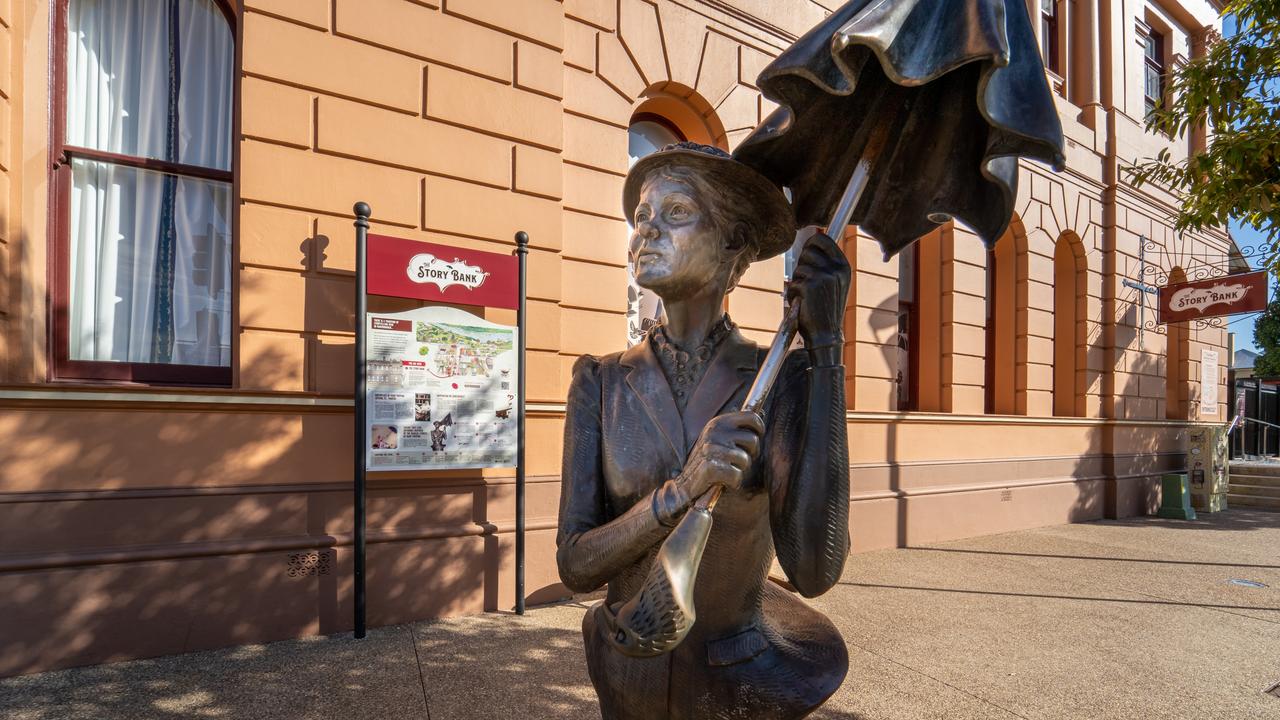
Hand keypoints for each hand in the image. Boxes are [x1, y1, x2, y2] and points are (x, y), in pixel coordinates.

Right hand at [677, 411, 764, 498]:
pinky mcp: (711, 466)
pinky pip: (737, 475)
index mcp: (718, 422)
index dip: (759, 428)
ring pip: (746, 460)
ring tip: (727, 470)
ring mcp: (712, 448)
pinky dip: (733, 482)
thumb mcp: (717, 438)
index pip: (751, 417)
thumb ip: (734, 430)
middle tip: (738, 460)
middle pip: (753, 440)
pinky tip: (723, 480)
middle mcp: (715, 432)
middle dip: (751, 454)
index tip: (755, 438)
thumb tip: (760, 421)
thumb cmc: (707, 460)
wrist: (685, 483)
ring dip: (740, 469)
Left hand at [787, 232, 850, 346]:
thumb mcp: (834, 283)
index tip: (807, 251)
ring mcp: (823, 277)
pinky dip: (793, 294)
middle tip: (806, 280)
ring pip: (799, 267)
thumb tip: (810, 244)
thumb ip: (826, 264)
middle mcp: (836, 269)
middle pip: (808, 249)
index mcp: (843, 266)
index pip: (823, 238)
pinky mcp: (809, 286)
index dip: (810, 243)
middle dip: (802, 263)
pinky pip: (793, 283)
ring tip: (807, 295)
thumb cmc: (826, 308)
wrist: (826, 334)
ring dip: (798, 281)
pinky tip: (803, 304)